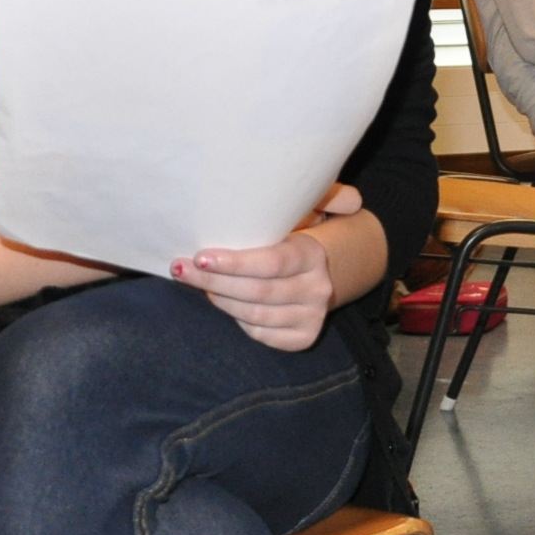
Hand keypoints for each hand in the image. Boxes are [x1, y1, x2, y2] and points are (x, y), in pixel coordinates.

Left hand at [177, 185, 358, 351]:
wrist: (317, 272)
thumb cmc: (291, 236)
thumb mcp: (303, 210)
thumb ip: (322, 195)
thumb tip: (353, 200)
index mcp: (314, 255)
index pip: (272, 263)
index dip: (234, 263)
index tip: (200, 256)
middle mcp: (318, 288)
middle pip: (257, 291)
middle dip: (213, 281)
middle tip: (181, 269)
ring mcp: (312, 316)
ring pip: (254, 315)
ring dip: (218, 300)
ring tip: (194, 283)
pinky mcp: (302, 338)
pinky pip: (260, 334)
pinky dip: (237, 320)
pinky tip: (222, 302)